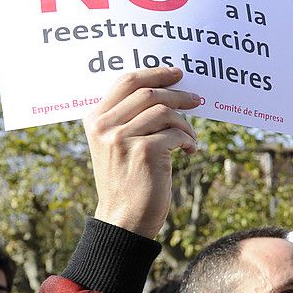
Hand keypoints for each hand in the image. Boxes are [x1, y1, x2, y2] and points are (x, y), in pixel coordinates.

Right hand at [84, 67, 200, 237]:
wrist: (124, 219)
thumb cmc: (127, 182)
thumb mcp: (116, 146)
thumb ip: (128, 118)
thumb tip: (165, 92)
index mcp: (95, 119)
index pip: (127, 82)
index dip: (155, 73)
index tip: (176, 73)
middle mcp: (105, 126)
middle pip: (149, 93)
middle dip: (177, 94)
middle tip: (196, 99)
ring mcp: (123, 139)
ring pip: (165, 113)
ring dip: (185, 124)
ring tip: (190, 139)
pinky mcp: (145, 152)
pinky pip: (176, 134)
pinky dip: (189, 140)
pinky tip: (189, 151)